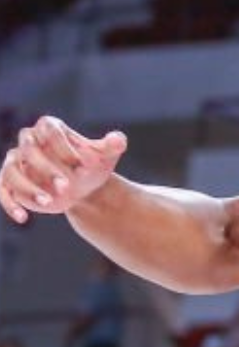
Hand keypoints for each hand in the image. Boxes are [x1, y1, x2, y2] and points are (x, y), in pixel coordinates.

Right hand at [0, 116, 126, 223]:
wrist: (83, 187)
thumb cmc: (92, 166)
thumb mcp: (106, 156)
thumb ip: (114, 145)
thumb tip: (118, 140)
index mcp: (50, 128)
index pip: (49, 130)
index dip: (63, 147)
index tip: (81, 165)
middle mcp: (29, 142)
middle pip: (29, 150)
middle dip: (47, 169)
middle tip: (67, 187)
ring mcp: (17, 162)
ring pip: (12, 172)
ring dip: (29, 188)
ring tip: (50, 203)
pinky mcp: (10, 182)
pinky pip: (2, 189)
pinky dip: (9, 203)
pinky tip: (23, 218)